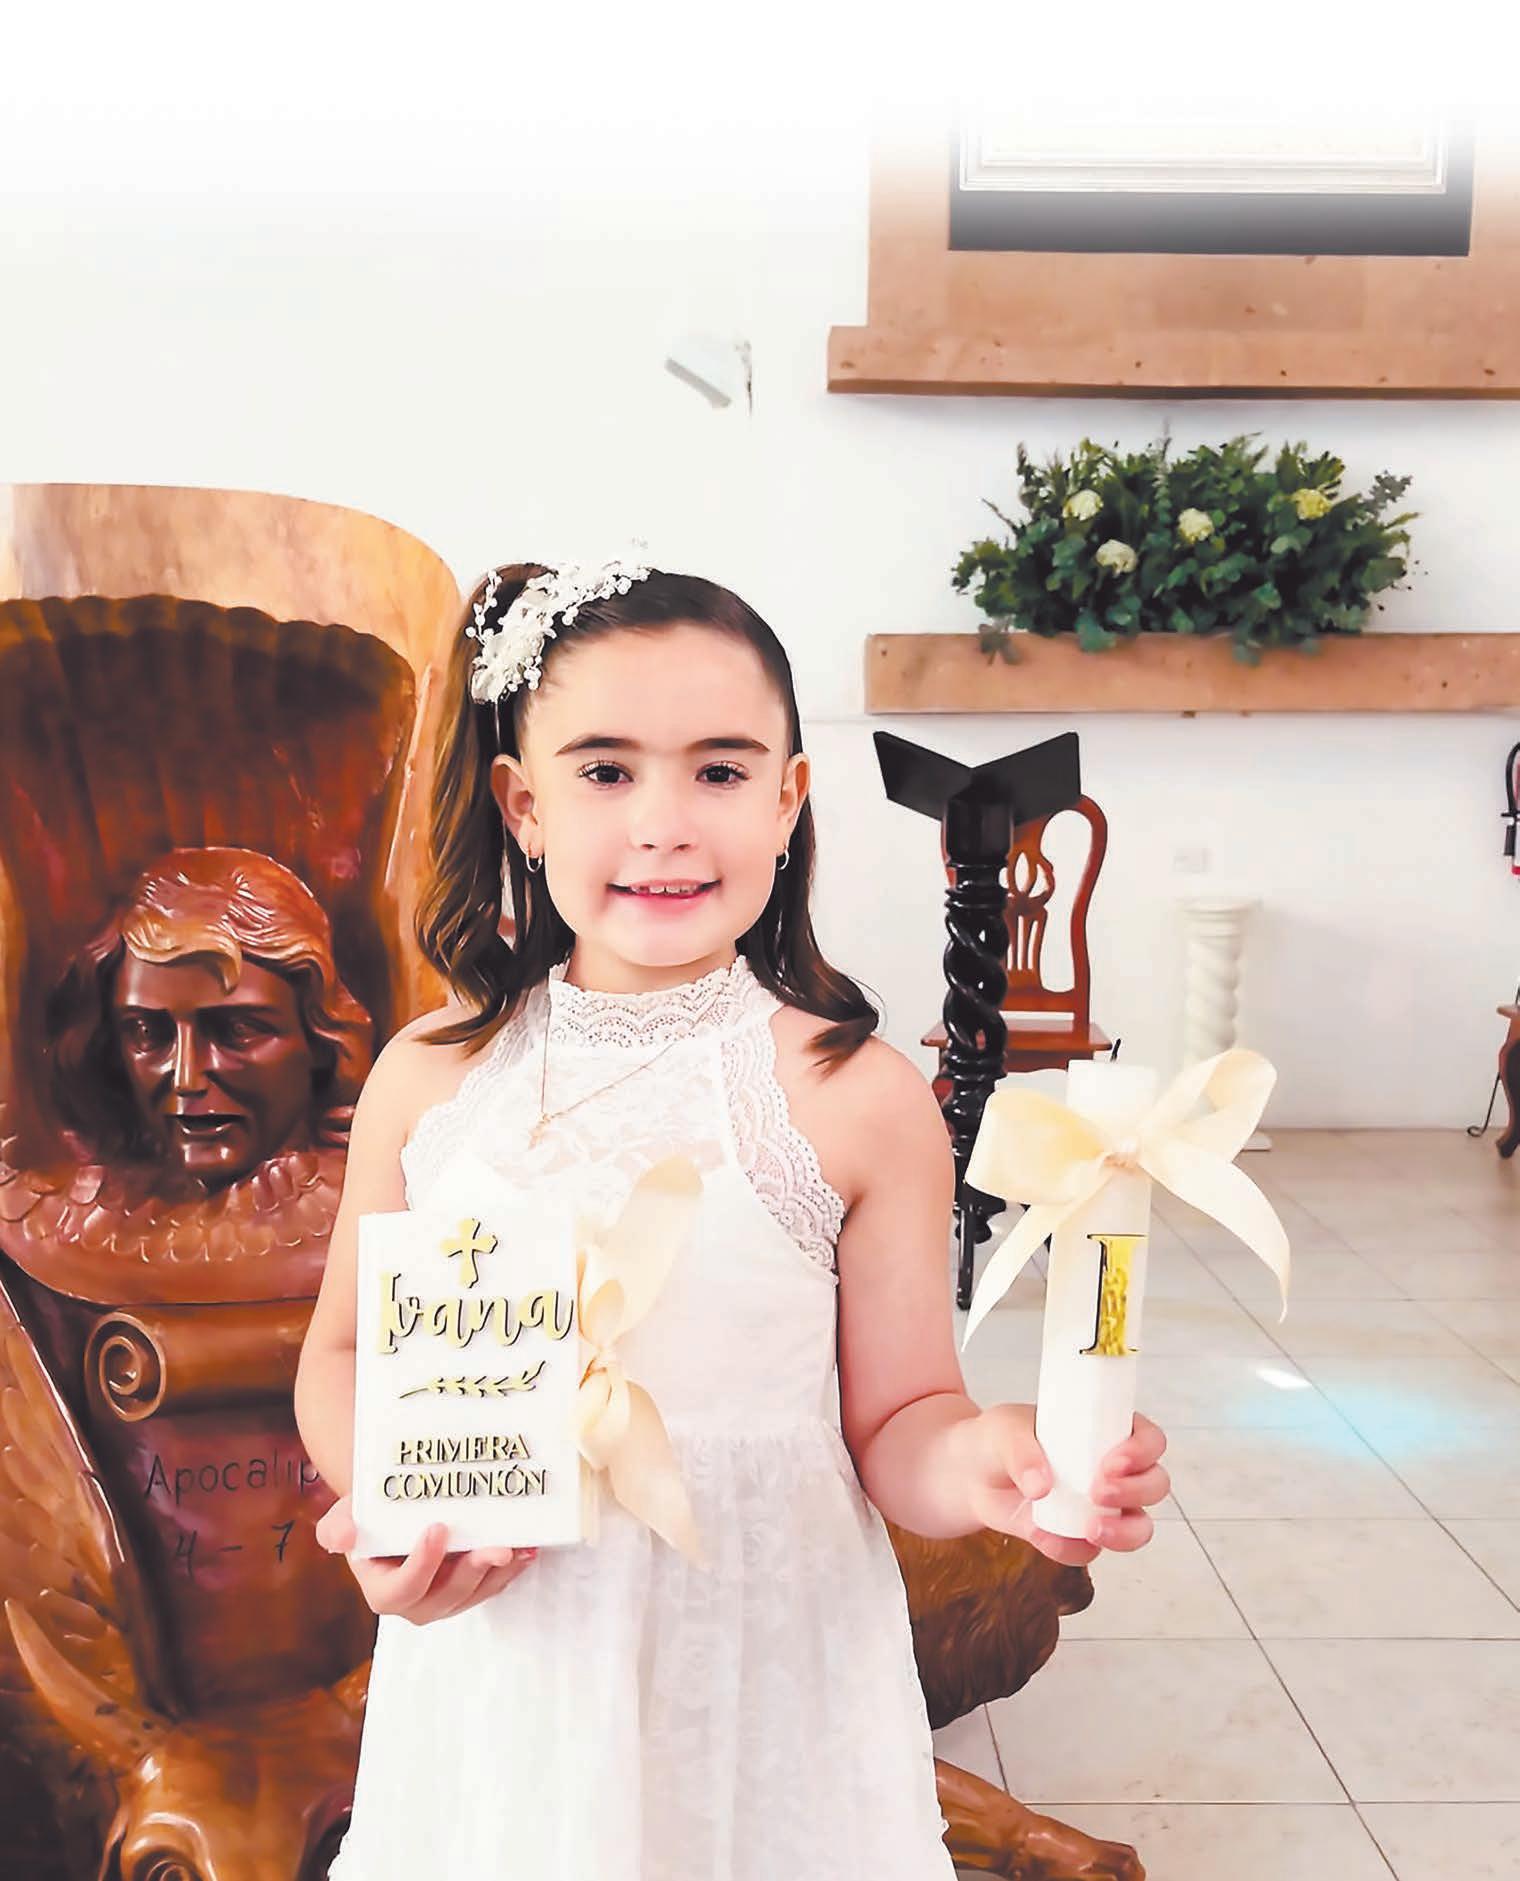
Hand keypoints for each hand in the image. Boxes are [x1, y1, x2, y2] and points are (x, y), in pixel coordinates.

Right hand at [314, 1496, 537, 1623]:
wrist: (395, 1514)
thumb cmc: (370, 1516)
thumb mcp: (346, 1517)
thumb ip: (337, 1528)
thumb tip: (342, 1538)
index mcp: (383, 1591)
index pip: (402, 1590)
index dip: (421, 1565)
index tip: (438, 1528)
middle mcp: (416, 1603)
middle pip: (446, 1596)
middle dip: (472, 1572)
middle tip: (494, 1547)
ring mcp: (446, 1598)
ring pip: (475, 1593)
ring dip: (499, 1573)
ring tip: (518, 1548)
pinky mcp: (470, 1588)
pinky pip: (492, 1585)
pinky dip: (511, 1569)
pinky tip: (527, 1550)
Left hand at [958, 1405, 1169, 1568]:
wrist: (969, 1475)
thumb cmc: (997, 1439)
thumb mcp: (1004, 1430)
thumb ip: (1022, 1451)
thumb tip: (1041, 1486)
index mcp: (1105, 1432)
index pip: (1149, 1439)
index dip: (1143, 1451)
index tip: (1112, 1461)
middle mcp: (1112, 1471)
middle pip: (1156, 1484)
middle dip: (1137, 1491)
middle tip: (1098, 1490)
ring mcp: (1099, 1508)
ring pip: (1139, 1527)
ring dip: (1125, 1533)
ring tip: (1092, 1529)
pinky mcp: (1076, 1537)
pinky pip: (1088, 1553)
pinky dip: (1070, 1549)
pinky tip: (1040, 1535)